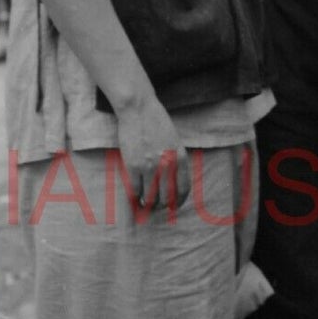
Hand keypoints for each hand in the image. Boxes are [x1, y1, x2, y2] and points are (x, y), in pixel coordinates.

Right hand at [115, 89, 190, 208]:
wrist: (139, 111)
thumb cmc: (157, 123)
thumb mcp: (175, 141)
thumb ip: (176, 160)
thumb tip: (174, 181)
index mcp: (181, 158)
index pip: (184, 189)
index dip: (179, 202)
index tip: (174, 207)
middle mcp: (168, 165)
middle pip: (167, 197)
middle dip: (162, 206)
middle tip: (157, 207)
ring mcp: (150, 167)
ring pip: (150, 197)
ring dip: (148, 204)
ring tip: (145, 204)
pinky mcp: (134, 166)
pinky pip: (135, 190)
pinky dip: (135, 197)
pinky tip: (134, 198)